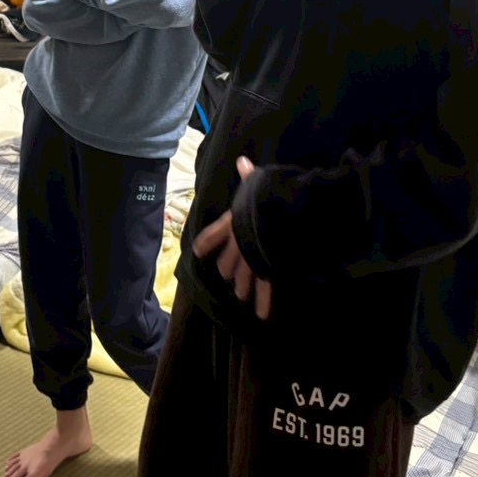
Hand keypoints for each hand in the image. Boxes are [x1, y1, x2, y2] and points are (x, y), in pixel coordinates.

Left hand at [193, 157, 271, 319]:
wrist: (277, 216)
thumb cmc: (265, 197)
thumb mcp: (256, 183)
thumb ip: (248, 176)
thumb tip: (242, 161)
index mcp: (230, 224)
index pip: (209, 238)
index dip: (205, 246)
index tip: (200, 253)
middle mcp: (236, 245)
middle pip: (225, 265)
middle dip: (227, 272)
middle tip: (230, 277)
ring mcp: (249, 261)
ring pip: (241, 280)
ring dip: (242, 288)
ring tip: (241, 295)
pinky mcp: (265, 271)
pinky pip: (263, 290)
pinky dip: (263, 303)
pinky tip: (262, 315)